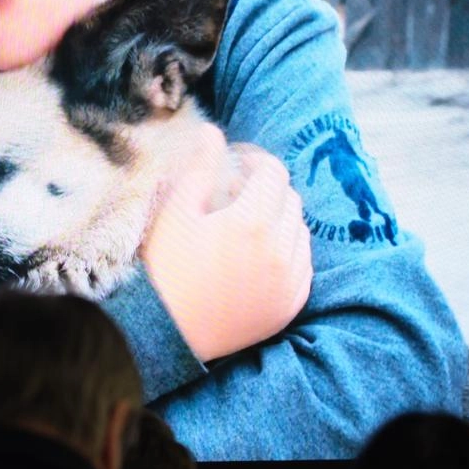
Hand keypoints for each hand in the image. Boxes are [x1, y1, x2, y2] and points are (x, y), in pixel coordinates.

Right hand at [139, 127, 312, 362]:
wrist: (170, 336)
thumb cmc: (165, 271)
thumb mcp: (175, 214)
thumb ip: (199, 169)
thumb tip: (213, 131)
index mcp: (252, 221)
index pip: (273, 172)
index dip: (256, 160)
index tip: (237, 163)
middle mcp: (281, 249)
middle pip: (290, 199)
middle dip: (268, 188)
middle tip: (239, 193)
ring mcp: (290, 280)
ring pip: (300, 231)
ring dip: (280, 219)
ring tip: (250, 225)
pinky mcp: (292, 304)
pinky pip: (303, 264)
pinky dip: (288, 252)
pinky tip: (260, 256)